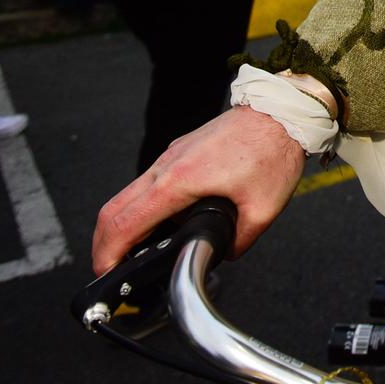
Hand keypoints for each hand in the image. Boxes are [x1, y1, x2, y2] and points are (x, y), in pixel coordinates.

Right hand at [92, 106, 306, 274]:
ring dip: (119, 224)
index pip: (125, 222)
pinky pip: (147, 183)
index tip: (105, 273)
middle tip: (108, 270)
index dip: (108, 253)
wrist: (281, 110)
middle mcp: (166, 166)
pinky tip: (154, 224)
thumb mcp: (263, 209)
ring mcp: (170, 156)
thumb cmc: (273, 151)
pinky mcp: (179, 152)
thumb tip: (224, 254)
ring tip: (129, 252)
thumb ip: (239, 240)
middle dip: (103, 243)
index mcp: (179, 181)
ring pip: (127, 194)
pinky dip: (138, 207)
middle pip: (113, 208)